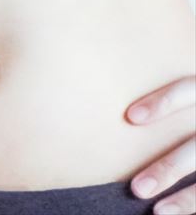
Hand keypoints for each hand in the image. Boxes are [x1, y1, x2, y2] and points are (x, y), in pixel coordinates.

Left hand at [126, 74, 195, 214]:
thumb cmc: (187, 110)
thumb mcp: (186, 98)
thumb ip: (163, 94)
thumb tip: (104, 97)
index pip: (191, 89)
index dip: (164, 101)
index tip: (130, 117)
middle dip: (171, 167)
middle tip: (137, 189)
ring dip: (187, 198)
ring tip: (158, 212)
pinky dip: (194, 203)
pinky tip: (173, 214)